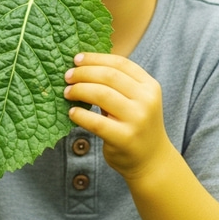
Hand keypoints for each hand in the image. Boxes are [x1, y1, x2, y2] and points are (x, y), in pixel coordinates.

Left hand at [64, 53, 172, 178]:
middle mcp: (146, 100)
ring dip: (80, 90)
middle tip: (67, 76)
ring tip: (67, 93)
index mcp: (150, 86)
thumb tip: (83, 65)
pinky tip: (72, 113)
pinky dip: (80, 115)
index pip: (120, 63)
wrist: (151, 161)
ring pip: (102, 94)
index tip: (76, 59)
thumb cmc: (136, 126)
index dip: (95, 58)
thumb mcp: (136, 101)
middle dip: (84, 73)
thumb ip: (118, 84)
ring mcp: (137, 119)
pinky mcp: (125, 138)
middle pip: (109, 76)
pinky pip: (96, 122)